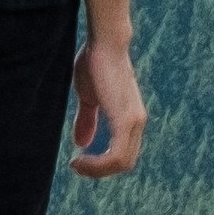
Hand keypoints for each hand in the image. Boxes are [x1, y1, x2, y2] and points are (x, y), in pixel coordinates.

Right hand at [67, 35, 146, 178]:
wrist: (104, 43)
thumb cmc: (95, 64)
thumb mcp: (89, 97)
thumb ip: (87, 120)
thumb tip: (81, 143)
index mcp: (130, 118)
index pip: (123, 154)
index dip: (102, 164)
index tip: (78, 161)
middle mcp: (137, 123)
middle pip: (124, 163)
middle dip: (98, 170)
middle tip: (76, 166)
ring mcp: (133, 122)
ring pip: (121, 163)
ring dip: (96, 170)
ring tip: (76, 165)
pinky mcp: (125, 120)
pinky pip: (116, 156)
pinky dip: (98, 164)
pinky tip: (79, 159)